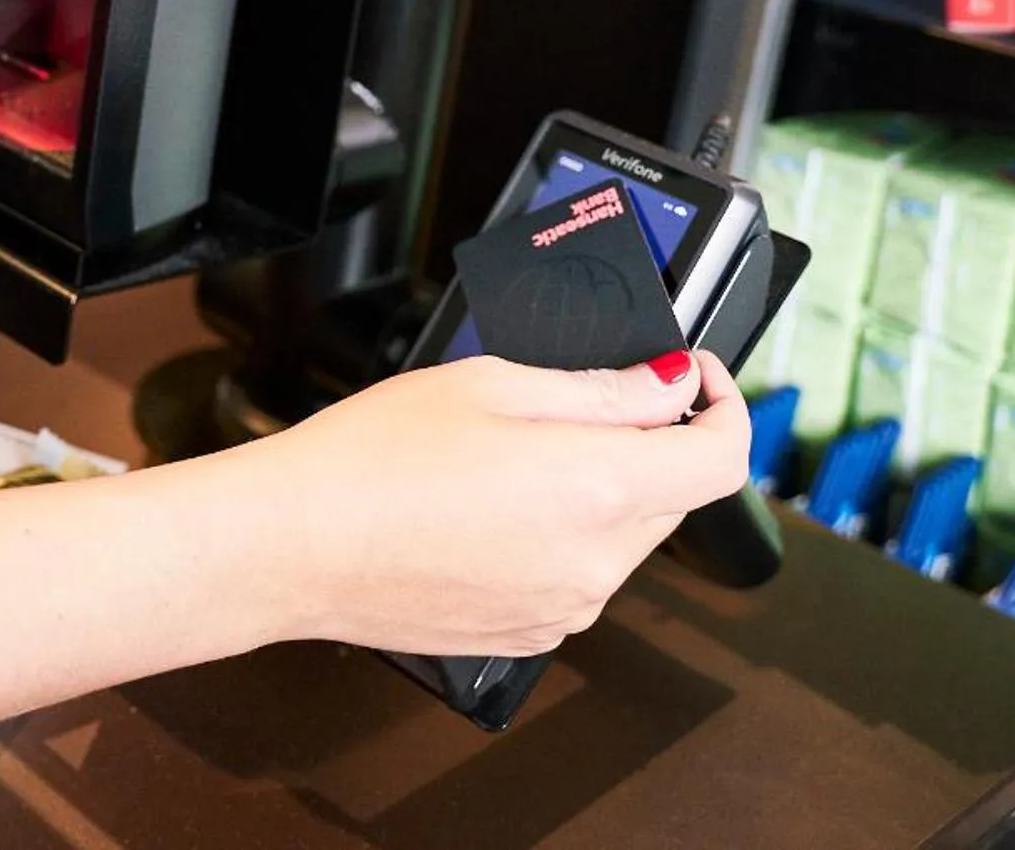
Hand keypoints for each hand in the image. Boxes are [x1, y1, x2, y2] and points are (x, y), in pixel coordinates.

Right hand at [243, 350, 750, 657]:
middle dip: (646, 442)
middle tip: (575, 399)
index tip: (694, 377)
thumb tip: (668, 386)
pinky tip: (486, 509)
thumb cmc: (370, 459)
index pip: (721, 459)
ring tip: (507, 456)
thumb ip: (598, 388)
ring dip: (598, 491)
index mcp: (599, 489)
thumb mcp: (488, 384)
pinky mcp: (528, 636)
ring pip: (621, 537)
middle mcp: (597, 564)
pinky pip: (576, 577)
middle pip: (671, 496)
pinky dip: (559, 538)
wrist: (291, 546)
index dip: (724, 407)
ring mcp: (564, 610)